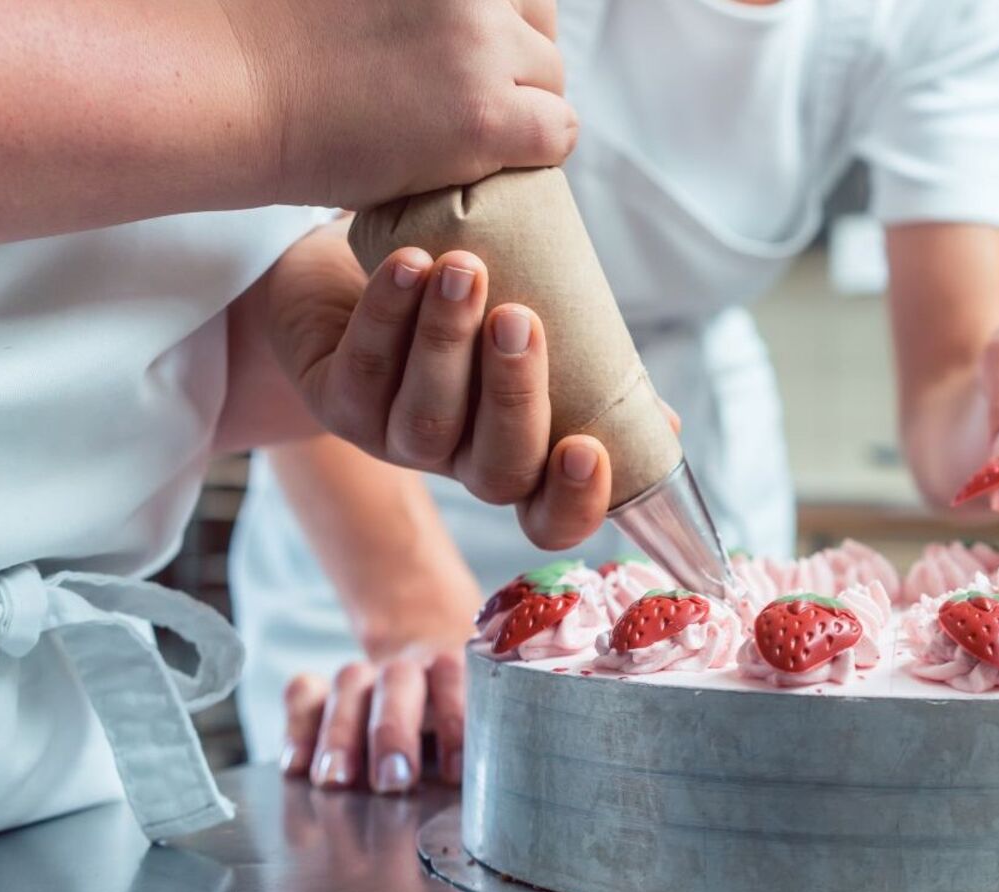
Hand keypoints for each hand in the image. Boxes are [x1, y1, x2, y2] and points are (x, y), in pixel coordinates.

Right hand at [222, 0, 574, 206]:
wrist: (234, 84)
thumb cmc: (272, 35)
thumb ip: (416, 4)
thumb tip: (436, 34)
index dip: (501, 21)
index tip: (471, 53)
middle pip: (539, 25)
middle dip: (515, 61)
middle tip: (466, 99)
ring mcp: (481, 45)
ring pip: (550, 81)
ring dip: (522, 108)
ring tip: (465, 134)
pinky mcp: (485, 115)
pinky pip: (558, 131)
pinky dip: (535, 150)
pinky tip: (489, 160)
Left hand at [266, 222, 612, 549]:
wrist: (354, 270)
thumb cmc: (468, 307)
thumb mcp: (541, 339)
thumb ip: (597, 375)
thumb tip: (665, 426)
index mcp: (517, 457)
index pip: (550, 521)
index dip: (573, 502)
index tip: (587, 447)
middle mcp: (457, 462)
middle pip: (494, 470)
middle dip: (513, 397)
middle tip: (520, 320)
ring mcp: (392, 440)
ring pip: (425, 419)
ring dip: (447, 343)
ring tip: (465, 268)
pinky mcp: (334, 403)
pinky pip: (364, 370)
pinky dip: (387, 313)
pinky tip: (410, 264)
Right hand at [279, 644, 466, 794]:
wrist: (426, 675)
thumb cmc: (457, 721)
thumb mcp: (475, 732)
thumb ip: (476, 757)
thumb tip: (488, 809)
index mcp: (453, 671)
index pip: (454, 678)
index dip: (455, 719)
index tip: (454, 772)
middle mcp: (407, 669)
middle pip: (397, 681)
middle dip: (393, 732)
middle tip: (393, 782)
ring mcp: (363, 676)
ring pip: (348, 684)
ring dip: (341, 734)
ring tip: (336, 781)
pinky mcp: (324, 689)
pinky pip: (303, 693)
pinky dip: (298, 727)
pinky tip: (296, 768)